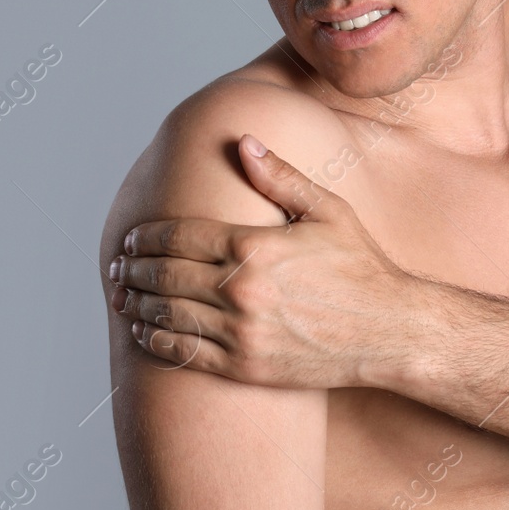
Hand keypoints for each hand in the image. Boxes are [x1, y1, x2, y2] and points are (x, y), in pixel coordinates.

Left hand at [108, 134, 421, 387]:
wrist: (391, 332)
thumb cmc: (362, 267)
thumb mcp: (328, 211)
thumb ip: (281, 177)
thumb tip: (243, 142)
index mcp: (255, 247)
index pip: (179, 237)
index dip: (147, 236)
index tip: (132, 237)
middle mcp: (241, 291)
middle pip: (164, 276)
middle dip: (133, 268)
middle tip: (117, 265)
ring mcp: (241, 333)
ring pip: (167, 316)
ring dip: (137, 304)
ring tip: (123, 296)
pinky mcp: (245, 367)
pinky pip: (185, 355)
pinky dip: (156, 342)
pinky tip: (145, 332)